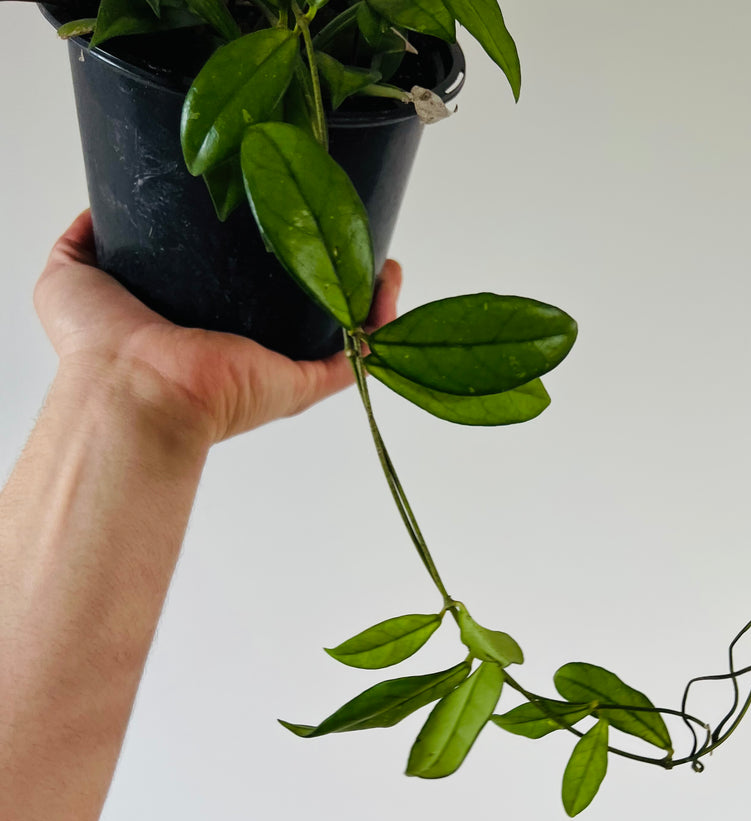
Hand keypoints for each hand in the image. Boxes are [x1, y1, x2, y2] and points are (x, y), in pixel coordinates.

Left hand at [33, 209, 401, 447]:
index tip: (287, 222)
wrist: (131, 386)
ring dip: (361, 292)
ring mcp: (275, 368)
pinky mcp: (299, 383)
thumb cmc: (99, 346)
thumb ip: (83, 240)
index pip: (244, 294)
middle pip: (297, 309)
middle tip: (340, 232)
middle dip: (324, 272)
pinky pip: (352, 354)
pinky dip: (379, 320)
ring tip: (377, 252)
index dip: (268, 260)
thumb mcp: (71, 275)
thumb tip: (96, 212)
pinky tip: (388, 279)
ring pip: (333, 329)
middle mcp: (242, 351)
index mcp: (199, 329)